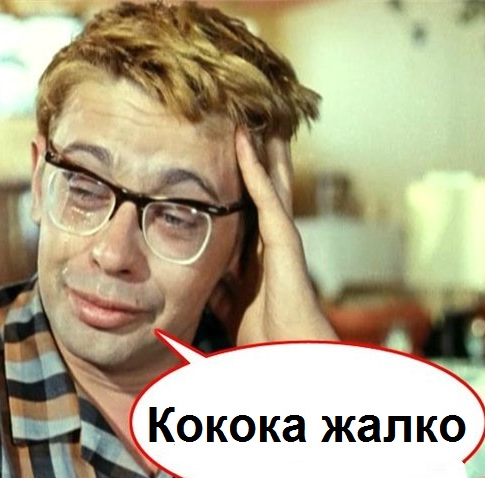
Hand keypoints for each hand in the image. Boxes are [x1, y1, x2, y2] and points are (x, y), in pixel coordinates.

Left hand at [210, 129, 337, 344]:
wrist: (287, 352)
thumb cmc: (264, 336)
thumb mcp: (230, 306)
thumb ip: (216, 289)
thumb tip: (198, 282)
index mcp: (259, 253)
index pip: (248, 210)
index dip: (239, 185)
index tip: (224, 161)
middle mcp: (272, 238)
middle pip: (263, 189)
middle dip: (256, 159)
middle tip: (247, 125)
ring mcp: (280, 234)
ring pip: (270, 181)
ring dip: (259, 150)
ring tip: (251, 117)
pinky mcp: (284, 236)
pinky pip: (265, 194)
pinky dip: (254, 166)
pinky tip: (243, 140)